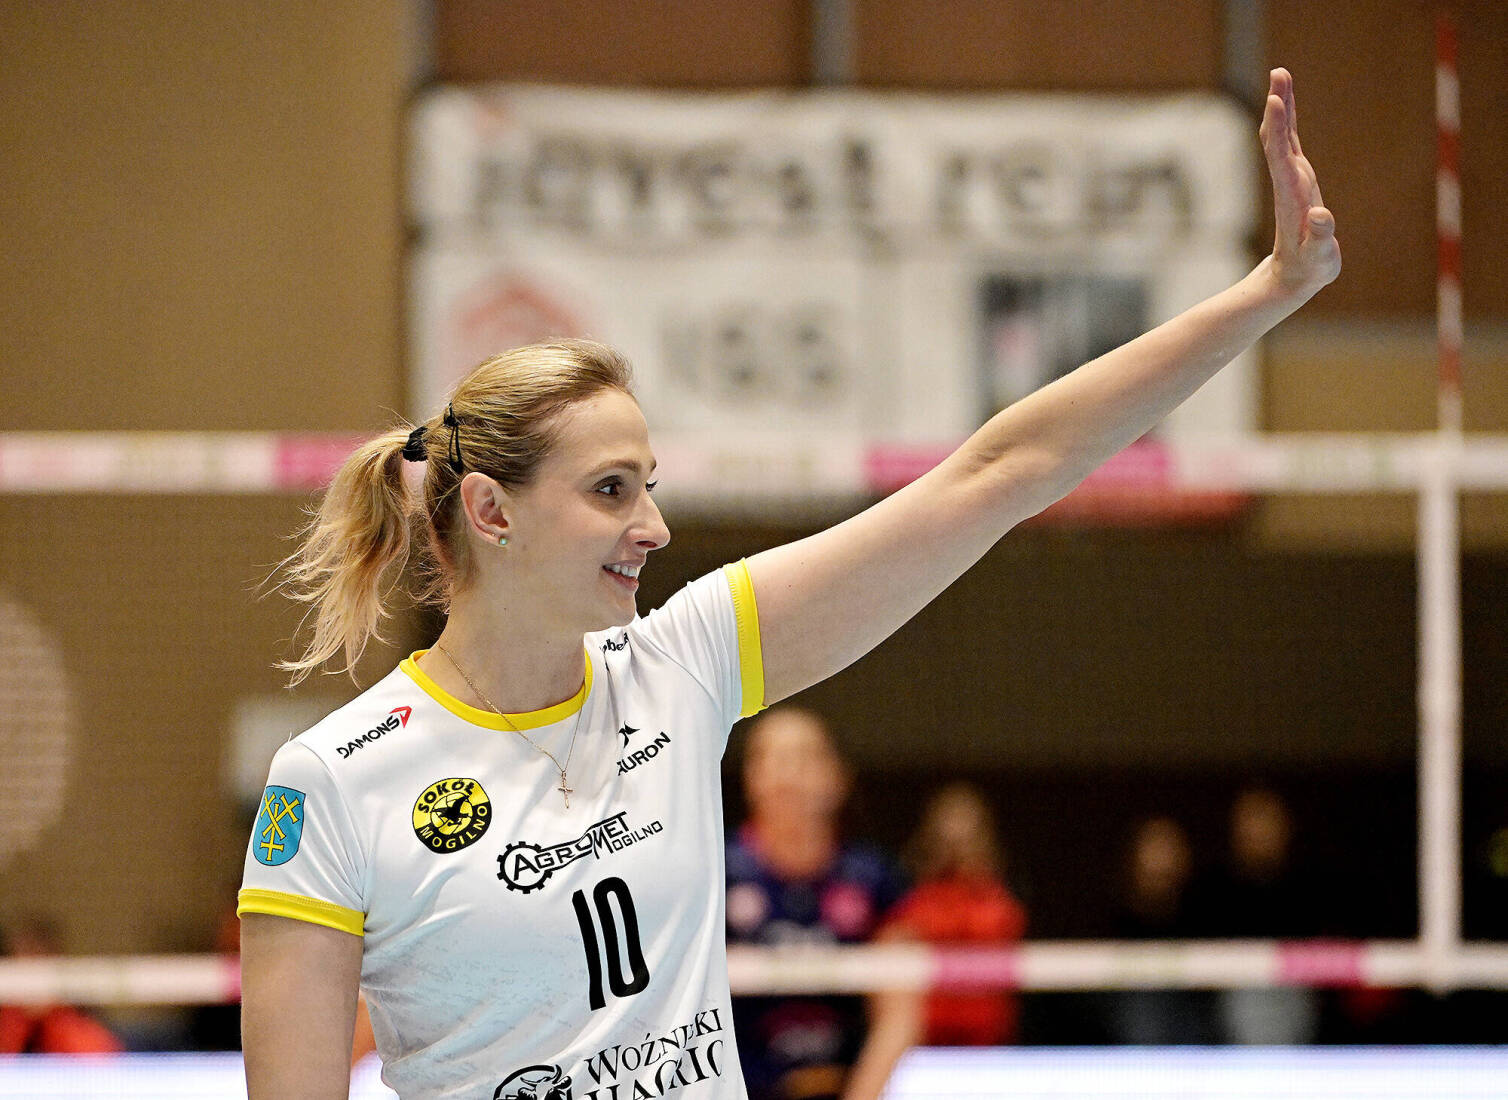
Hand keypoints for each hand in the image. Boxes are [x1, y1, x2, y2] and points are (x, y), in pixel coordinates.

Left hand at [1261, 67, 1340, 298]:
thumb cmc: (1309, 268)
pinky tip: (1285, 103)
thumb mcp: (1319, 258)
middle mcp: (1289, 183)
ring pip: (1283, 138)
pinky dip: (1288, 122)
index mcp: (1292, 197)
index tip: (1274, 101)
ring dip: (1282, 107)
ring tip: (1281, 77)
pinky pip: (1290, 144)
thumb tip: (1321, 217)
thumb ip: (1321, 238)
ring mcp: (1292, 180)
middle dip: (1280, 106)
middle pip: (1280, 139)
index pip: (1281, 158)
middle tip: (1279, 74)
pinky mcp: (1298, 181)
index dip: (1279, 128)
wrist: (1292, 276)